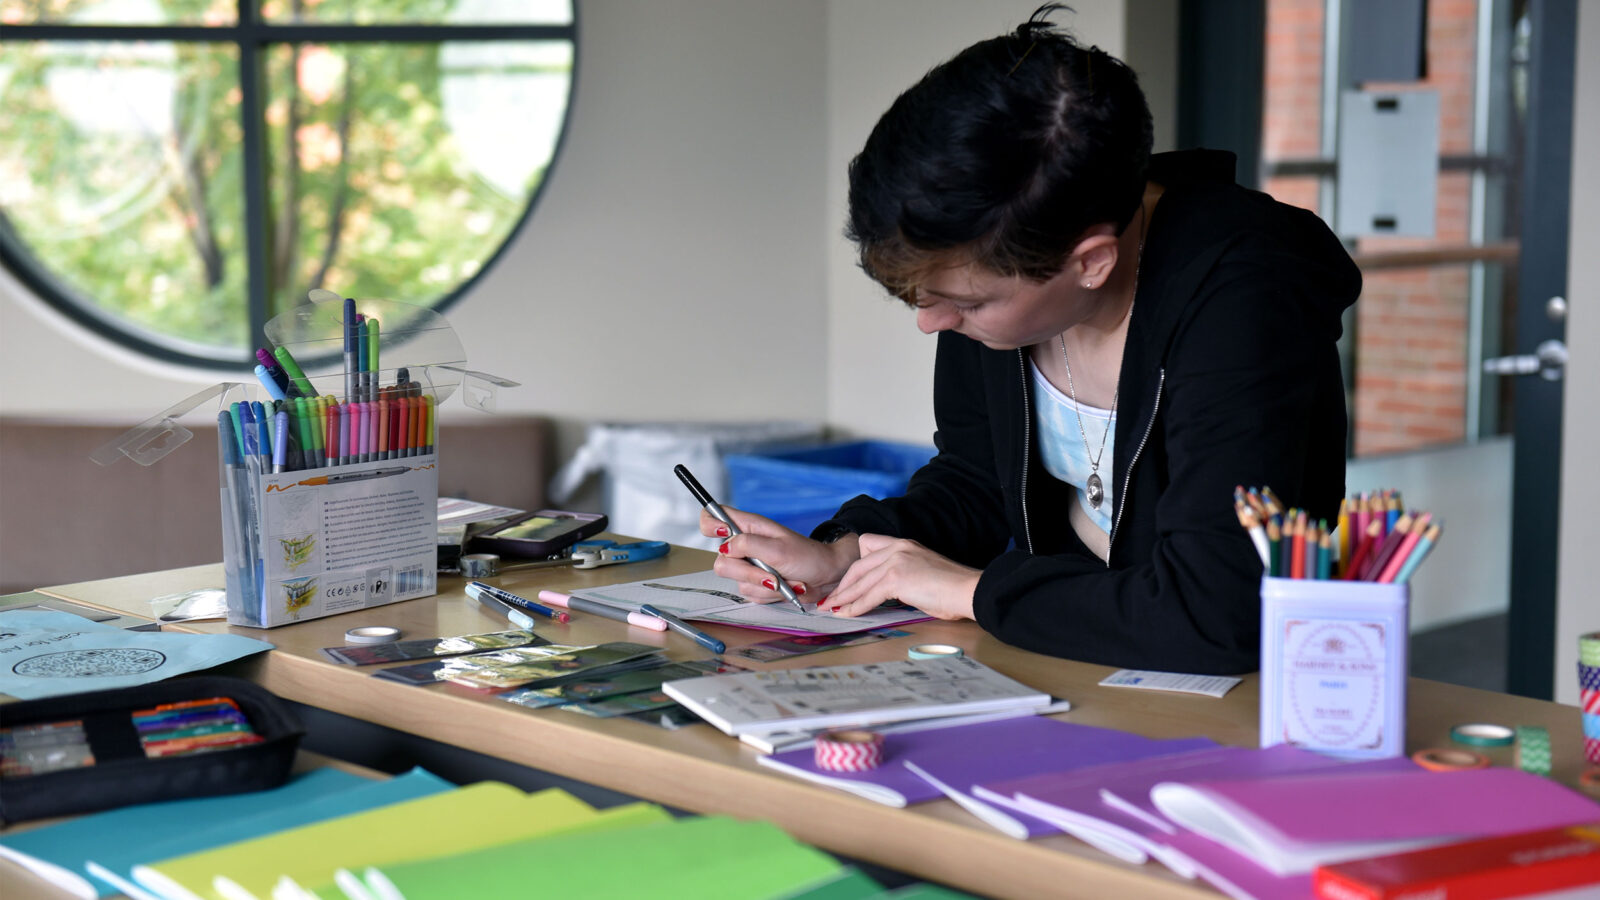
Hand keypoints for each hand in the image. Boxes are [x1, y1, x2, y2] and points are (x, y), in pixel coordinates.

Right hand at [700, 507, 860, 603]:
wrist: (826, 577)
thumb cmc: (807, 556)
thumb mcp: (779, 548)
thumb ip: (749, 544)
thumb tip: (725, 546)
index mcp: (748, 526)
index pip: (712, 518)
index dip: (710, 525)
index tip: (723, 535)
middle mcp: (744, 545)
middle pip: (720, 561)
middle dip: (747, 573)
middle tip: (770, 574)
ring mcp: (748, 566)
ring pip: (736, 582)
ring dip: (764, 585)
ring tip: (784, 579)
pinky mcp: (755, 583)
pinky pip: (749, 594)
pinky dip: (769, 595)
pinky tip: (784, 587)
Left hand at [817, 534, 978, 620]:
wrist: (967, 590)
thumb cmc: (952, 589)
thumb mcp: (923, 574)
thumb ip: (903, 577)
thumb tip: (890, 593)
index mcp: (904, 544)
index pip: (868, 548)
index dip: (855, 568)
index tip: (846, 582)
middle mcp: (897, 548)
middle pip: (858, 566)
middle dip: (843, 585)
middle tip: (831, 599)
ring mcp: (895, 561)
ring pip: (860, 582)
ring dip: (843, 598)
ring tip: (831, 609)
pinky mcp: (895, 578)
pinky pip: (868, 595)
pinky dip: (856, 607)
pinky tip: (847, 614)